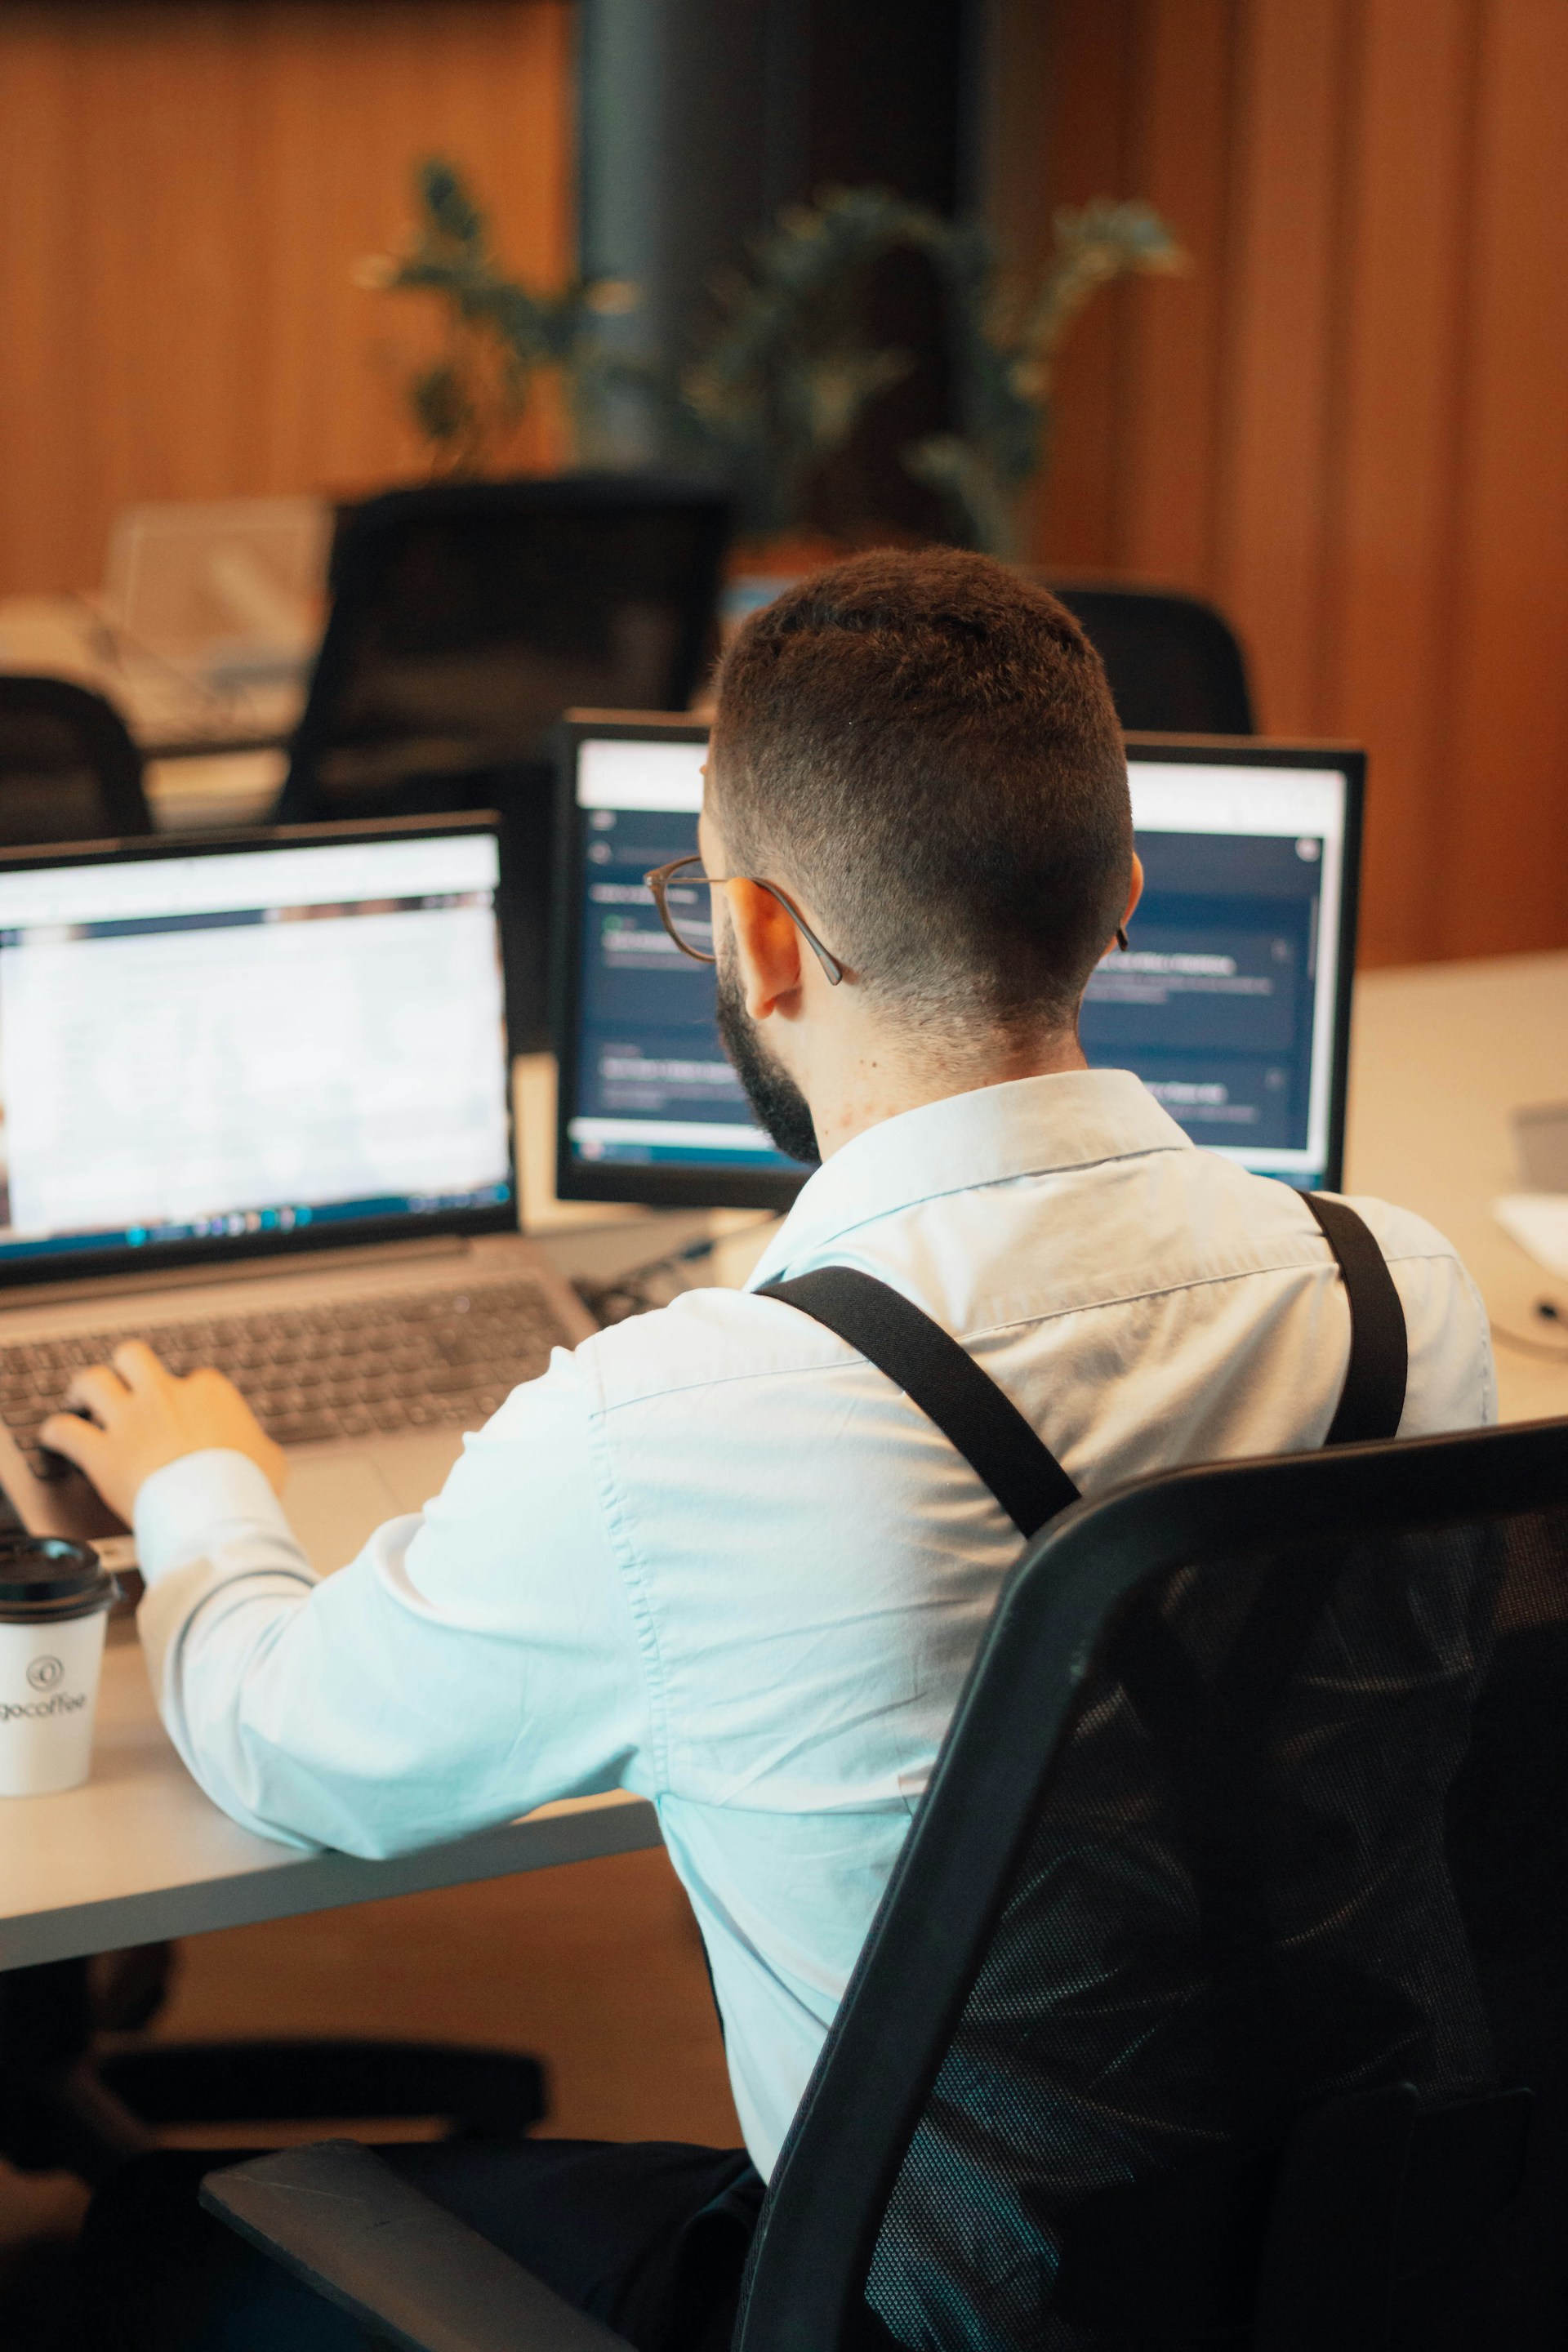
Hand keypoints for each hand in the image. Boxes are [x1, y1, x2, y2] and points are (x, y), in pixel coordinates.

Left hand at [40, 1342, 286, 1524]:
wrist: (217, 1509)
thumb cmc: (247, 1487)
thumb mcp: (271, 1460)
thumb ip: (257, 1446)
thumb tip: (260, 1453)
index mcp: (209, 1392)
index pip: (195, 1381)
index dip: (187, 1400)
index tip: (186, 1420)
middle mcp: (164, 1396)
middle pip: (133, 1358)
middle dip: (125, 1369)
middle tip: (123, 1385)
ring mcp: (130, 1421)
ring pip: (92, 1381)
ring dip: (83, 1390)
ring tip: (80, 1401)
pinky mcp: (102, 1453)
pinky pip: (65, 1432)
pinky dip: (56, 1434)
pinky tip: (55, 1440)